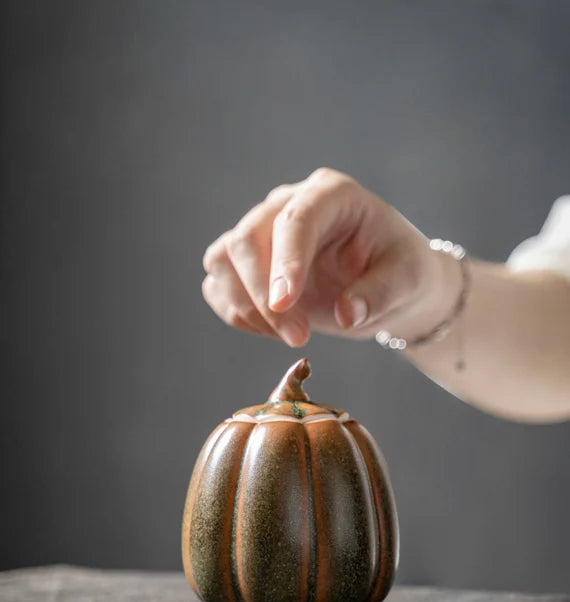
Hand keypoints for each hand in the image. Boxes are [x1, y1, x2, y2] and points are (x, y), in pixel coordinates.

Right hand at [202, 168, 460, 346]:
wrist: (390, 285)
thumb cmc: (401, 273)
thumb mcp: (407, 282)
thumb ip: (379, 295)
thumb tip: (346, 314)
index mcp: (332, 195)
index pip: (294, 220)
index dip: (285, 262)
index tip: (285, 305)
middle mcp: (289, 204)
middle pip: (246, 239)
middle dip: (262, 295)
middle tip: (297, 338)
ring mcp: (263, 231)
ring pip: (222, 259)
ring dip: (245, 305)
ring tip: (288, 335)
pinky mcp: (248, 263)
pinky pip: (219, 284)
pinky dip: (236, 312)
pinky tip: (272, 330)